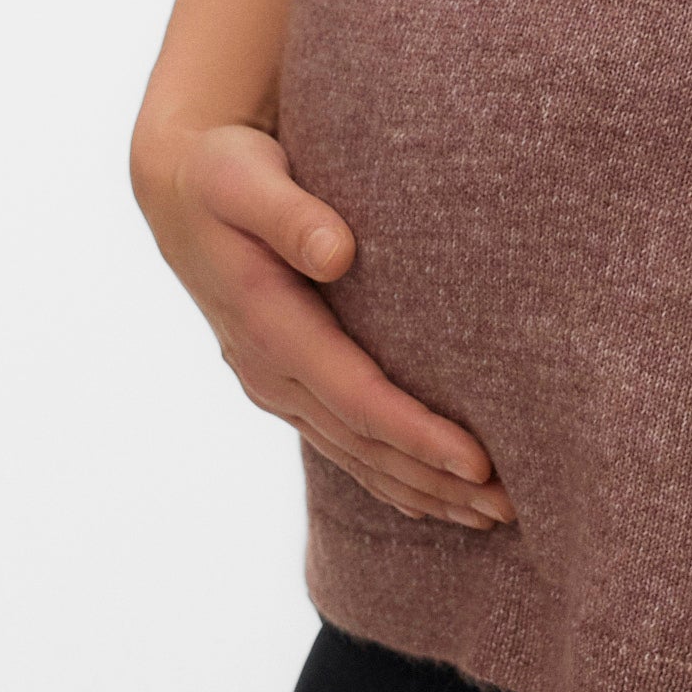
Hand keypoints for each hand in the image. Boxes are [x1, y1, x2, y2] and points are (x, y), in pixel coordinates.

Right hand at [131, 112, 515, 531]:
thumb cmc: (223, 175)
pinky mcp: (287, 383)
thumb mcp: (245, 180)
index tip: (480, 462)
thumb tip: (338, 253)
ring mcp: (275, 385)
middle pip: (365, 444)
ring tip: (491, 517)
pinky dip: (390, 477)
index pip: (358, 399)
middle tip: (511, 508)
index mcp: (268, 328)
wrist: (180, 189)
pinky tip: (431, 501)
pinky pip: (344, 444)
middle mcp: (270, 372)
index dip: (419, 435)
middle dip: (437, 480)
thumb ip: (289, 214)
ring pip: (357, 455)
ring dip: (422, 489)